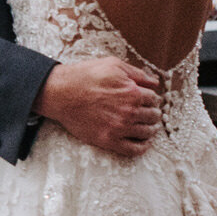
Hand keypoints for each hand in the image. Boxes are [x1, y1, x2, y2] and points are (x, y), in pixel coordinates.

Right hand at [35, 58, 161, 159]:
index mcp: (133, 93)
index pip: (154, 99)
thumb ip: (137, 73)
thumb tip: (155, 82)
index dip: (152, 98)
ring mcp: (119, 128)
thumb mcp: (113, 65)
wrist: (61, 93)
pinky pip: (134, 150)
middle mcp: (129, 112)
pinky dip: (142, 147)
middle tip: (149, 112)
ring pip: (147, 133)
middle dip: (153, 113)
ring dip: (150, 129)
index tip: (148, 100)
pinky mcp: (108, 140)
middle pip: (153, 116)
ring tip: (147, 126)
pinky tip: (143, 141)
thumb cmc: (85, 76)